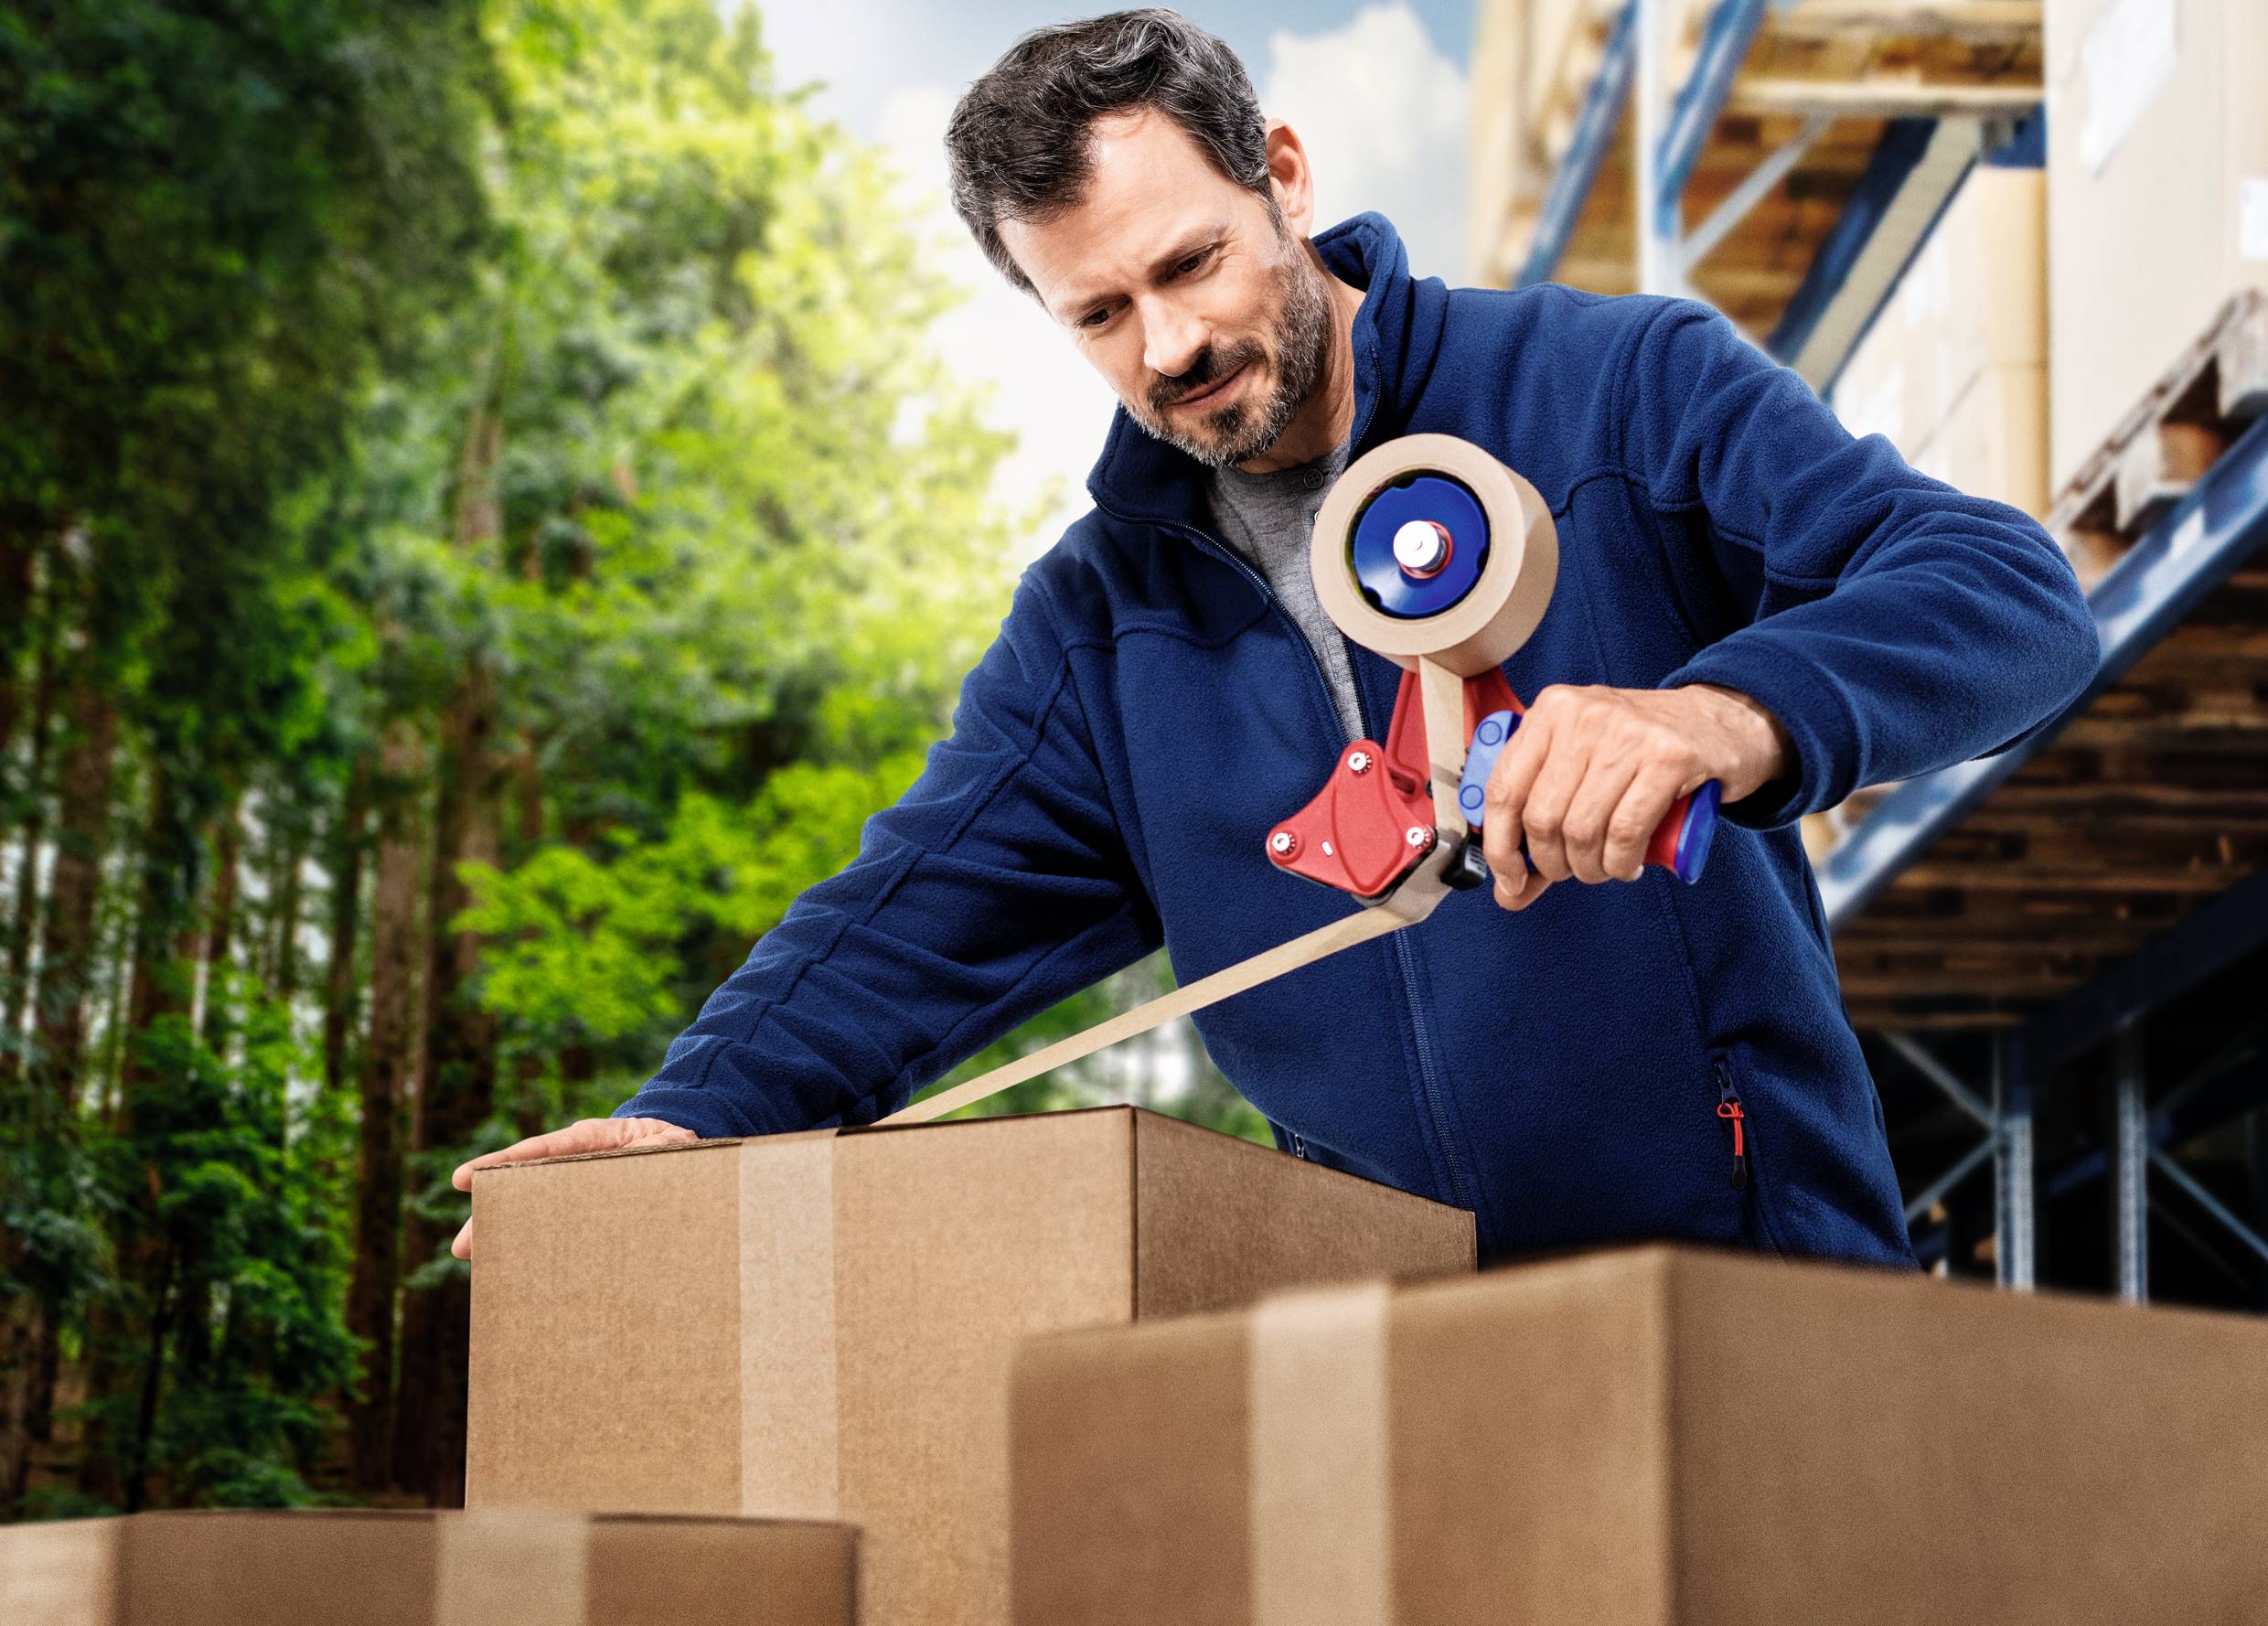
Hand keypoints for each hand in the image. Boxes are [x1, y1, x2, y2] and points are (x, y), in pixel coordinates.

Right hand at [449, 1115, 696, 1259]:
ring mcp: (574, 1187)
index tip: (466, 1178)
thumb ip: (665, 1147)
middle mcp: (572, 1163)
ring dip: (505, 1234)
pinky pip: (554, 1226)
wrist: (677, 1149)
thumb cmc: (672, 1142)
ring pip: (532, 1210)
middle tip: (462, 1246)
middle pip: (524, 1187)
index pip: (540, 1150)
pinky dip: (534, 1243)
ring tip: (474, 1259)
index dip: (503, 1164)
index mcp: (590, 1141)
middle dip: (492, 1215)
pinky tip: (515, 1266)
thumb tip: (664, 1150)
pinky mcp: (583, 1210)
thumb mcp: (673, 1142)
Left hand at [1481, 682, 1788, 908]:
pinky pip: (1626, 832)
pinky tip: (1628, 866)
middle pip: (1543, 816)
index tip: (1512, 879)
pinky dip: (1620, 864)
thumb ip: (1542, 818)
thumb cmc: (1643, 750)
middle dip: (1553, 864)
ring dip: (1589, 869)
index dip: (1500, 847)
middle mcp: (1583, 714)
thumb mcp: (1586, 764)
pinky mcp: (1669, 757)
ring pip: (1582, 829)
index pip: (1504, 789)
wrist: (1723, 722)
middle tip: (1574, 872)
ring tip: (1604, 869)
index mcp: (1551, 710)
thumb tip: (1508, 894)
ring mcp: (1627, 732)